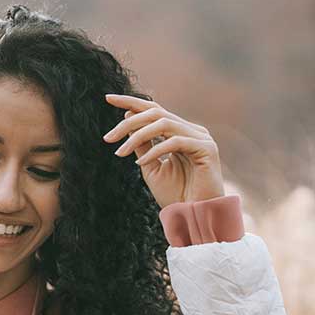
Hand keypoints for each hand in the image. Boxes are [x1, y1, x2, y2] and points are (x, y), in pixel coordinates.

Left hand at [102, 94, 224, 207]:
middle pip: (156, 113)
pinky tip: (140, 162)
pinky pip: (174, 141)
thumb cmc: (175, 195)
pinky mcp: (207, 149)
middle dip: (128, 122)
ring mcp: (201, 138)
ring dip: (137, 136)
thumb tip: (128, 117)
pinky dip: (154, 150)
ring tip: (120, 152)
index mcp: (179, 132)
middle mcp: (191, 131)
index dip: (131, 102)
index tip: (107, 98)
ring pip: (164, 123)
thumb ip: (141, 143)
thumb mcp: (150, 166)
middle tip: (107, 138)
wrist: (194, 216)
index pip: (154, 110)